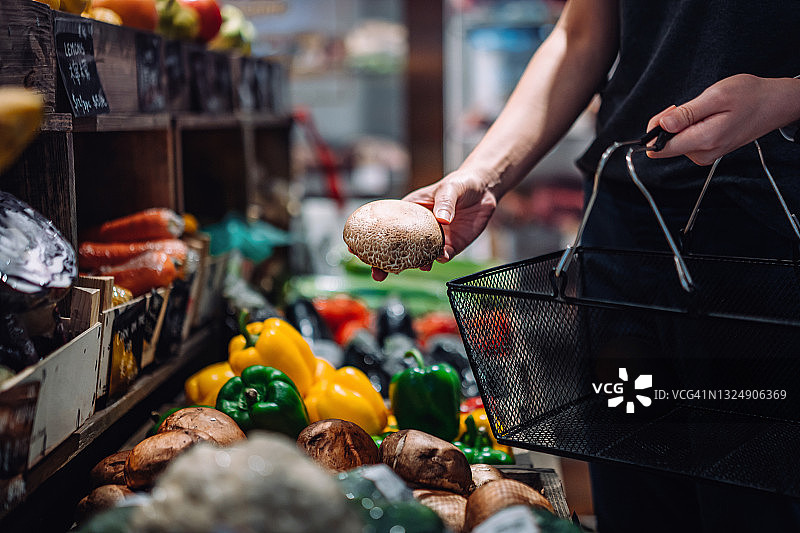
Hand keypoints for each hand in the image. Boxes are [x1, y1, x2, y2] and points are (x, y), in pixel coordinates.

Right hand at [371, 169, 497, 280]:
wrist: (484, 190)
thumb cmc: (460, 184)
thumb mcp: (449, 188)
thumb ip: (445, 203)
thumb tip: (442, 220)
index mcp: (410, 213)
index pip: (385, 227)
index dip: (369, 238)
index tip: (354, 248)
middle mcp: (419, 230)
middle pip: (397, 249)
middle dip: (386, 263)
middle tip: (378, 274)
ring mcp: (434, 240)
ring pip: (418, 258)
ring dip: (413, 265)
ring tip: (415, 267)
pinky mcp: (452, 246)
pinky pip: (442, 257)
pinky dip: (440, 260)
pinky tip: (441, 257)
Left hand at [647, 74, 799, 164]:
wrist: (774, 104)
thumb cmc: (750, 96)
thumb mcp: (716, 96)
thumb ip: (687, 113)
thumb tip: (662, 125)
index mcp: (704, 141)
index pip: (660, 148)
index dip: (655, 130)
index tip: (668, 113)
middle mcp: (703, 154)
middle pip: (665, 146)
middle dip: (668, 124)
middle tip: (686, 106)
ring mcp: (705, 155)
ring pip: (675, 143)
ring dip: (681, 124)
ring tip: (702, 110)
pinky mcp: (707, 152)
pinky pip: (686, 141)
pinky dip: (689, 127)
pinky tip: (705, 117)